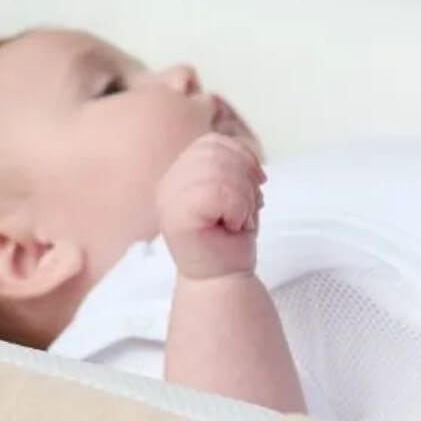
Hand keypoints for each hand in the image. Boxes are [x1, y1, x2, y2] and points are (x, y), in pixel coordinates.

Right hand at [156, 132, 265, 279]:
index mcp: (177, 174)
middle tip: (245, 208)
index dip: (241, 157)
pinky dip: (239, 208)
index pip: (211, 142)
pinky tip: (234, 226)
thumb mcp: (233, 190)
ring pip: (219, 171)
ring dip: (243, 196)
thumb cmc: (228, 237)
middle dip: (245, 177)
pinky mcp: (177, 216)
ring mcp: (168, 200)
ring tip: (238, 218)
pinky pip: (219, 192)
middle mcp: (167, 184)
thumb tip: (250, 154)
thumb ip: (232, 164)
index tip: (253, 186)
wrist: (222, 278)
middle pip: (216, 152)